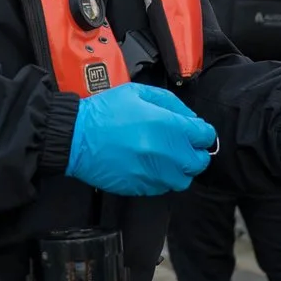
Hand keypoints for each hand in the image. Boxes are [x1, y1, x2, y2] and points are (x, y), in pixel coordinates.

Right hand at [66, 83, 216, 195]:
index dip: (201, 131)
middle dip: (194, 152)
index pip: (204, 135)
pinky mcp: (140, 188)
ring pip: (183, 179)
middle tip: (182, 145)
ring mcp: (153, 174)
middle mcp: (165, 153)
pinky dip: (161, 178)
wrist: (76, 137)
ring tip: (166, 158)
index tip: (194, 131)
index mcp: (167, 126)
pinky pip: (162, 188)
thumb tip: (190, 118)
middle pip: (199, 162)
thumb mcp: (139, 93)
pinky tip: (149, 165)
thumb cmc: (105, 112)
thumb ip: (171, 103)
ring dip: (180, 169)